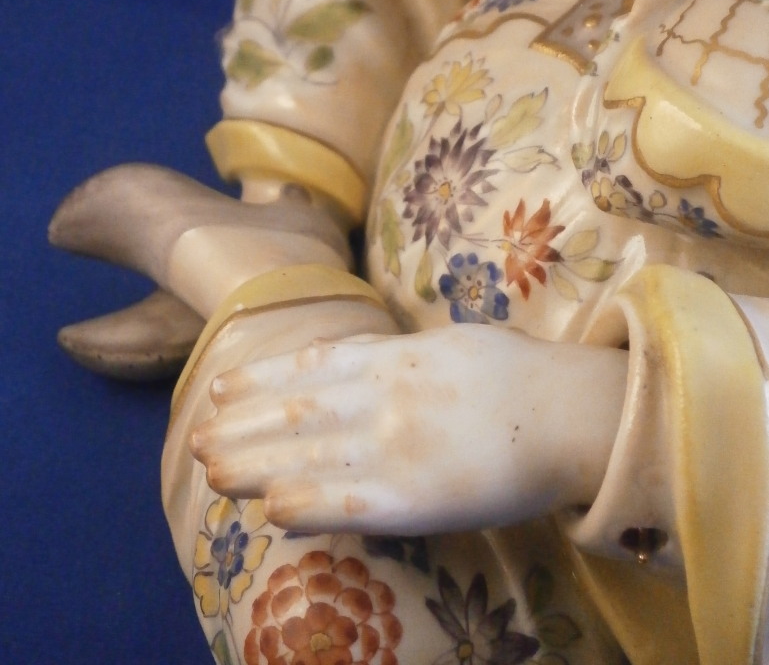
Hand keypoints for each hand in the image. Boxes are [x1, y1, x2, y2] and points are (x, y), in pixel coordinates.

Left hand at [191, 324, 625, 534]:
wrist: (572, 408)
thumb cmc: (514, 374)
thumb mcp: (445, 342)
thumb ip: (391, 351)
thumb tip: (346, 352)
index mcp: (393, 358)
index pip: (310, 369)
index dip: (260, 382)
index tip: (220, 391)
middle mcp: (384, 397)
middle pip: (298, 414)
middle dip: (244, 429)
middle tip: (198, 441)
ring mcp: (398, 444)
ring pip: (312, 456)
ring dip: (257, 465)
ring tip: (213, 472)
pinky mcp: (420, 495)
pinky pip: (355, 501)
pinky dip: (310, 504)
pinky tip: (273, 512)